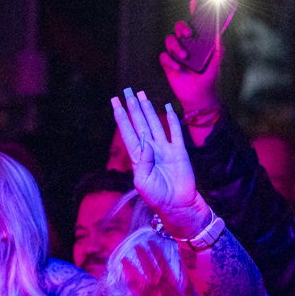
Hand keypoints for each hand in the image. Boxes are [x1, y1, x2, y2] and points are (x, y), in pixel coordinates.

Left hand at [111, 88, 207, 231]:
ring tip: (141, 94)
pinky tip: (167, 107)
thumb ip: (142, 162)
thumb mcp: (143, 183)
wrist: (178, 204)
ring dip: (148, 109)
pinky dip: (172, 119)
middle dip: (133, 107)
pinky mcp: (179, 151)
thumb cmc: (157, 197)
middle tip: (127, 91)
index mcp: (138, 157)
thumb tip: (146, 143)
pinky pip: (175, 131)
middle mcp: (150, 149)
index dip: (121, 116)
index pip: (128, 131)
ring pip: (155, 123)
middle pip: (140, 122)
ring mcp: (165, 148)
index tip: (114, 102)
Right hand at [158, 2, 223, 114]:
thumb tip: (218, 36)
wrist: (198, 98)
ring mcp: (176, 54)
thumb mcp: (215, 66)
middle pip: (179, 28)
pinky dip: (170, 61)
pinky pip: (164, 56)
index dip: (194, 12)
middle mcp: (187, 46)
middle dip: (182, 27)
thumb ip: (218, 52)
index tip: (195, 2)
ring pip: (169, 40)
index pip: (196, 24)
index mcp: (199, 44)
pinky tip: (177, 69)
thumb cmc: (208, 81)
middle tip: (188, 34)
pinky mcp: (168, 64)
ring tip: (184, 58)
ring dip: (176, 47)